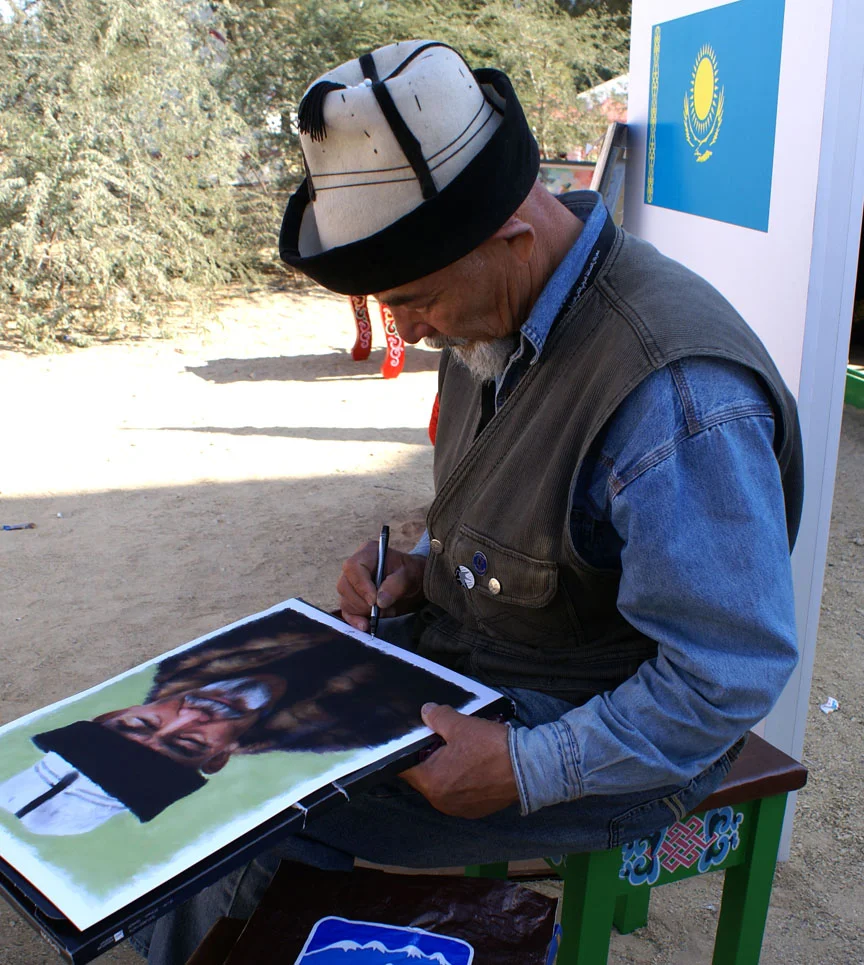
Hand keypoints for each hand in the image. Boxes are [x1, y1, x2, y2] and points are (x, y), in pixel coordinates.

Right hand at [337, 539, 425, 631]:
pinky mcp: (352, 599)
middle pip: (345, 586)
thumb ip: (396, 585)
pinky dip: (355, 620)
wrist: (413, 584)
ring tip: (386, 611)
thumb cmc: (410, 574)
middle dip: (363, 603)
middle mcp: (355, 567)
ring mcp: (351, 583)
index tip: (374, 601)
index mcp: (368, 553)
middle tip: (382, 609)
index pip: (353, 567)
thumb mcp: (410, 575)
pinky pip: (346, 611)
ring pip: (345, 600)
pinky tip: (365, 625)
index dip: (361, 586)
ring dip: (364, 612)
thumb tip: (380, 601)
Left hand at [400, 703, 518, 817]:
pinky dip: (462, 778)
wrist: (529, 769)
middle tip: (441, 738)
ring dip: (447, 767)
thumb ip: (438, 717)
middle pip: (424, 775)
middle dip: (429, 756)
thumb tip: (427, 712)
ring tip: (461, 748)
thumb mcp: (461, 725)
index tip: (414, 738)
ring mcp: (459, 807)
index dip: (407, 749)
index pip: (405, 766)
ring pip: (443, 782)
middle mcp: (441, 800)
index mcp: (432, 782)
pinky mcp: (475, 809)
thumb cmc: (493, 749)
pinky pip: (460, 790)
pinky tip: (474, 762)